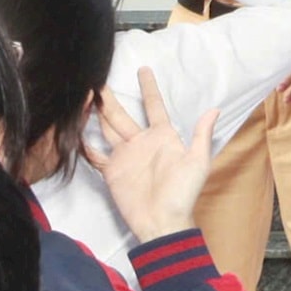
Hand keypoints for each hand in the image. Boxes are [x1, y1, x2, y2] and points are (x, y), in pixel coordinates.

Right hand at [87, 68, 217, 242]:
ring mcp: (125, 155)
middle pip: (123, 114)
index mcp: (162, 136)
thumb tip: (215, 109)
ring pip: (108, 128)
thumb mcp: (197, 162)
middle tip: (98, 79)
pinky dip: (85, 143)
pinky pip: (96, 155)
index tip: (143, 69)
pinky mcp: (112, 171)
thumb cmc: (183, 192)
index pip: (154, 105)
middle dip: (111, 98)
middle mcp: (141, 141)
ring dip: (97, 113)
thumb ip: (202, 135)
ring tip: (84, 96)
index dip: (149, 88)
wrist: (162, 222)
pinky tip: (74, 131)